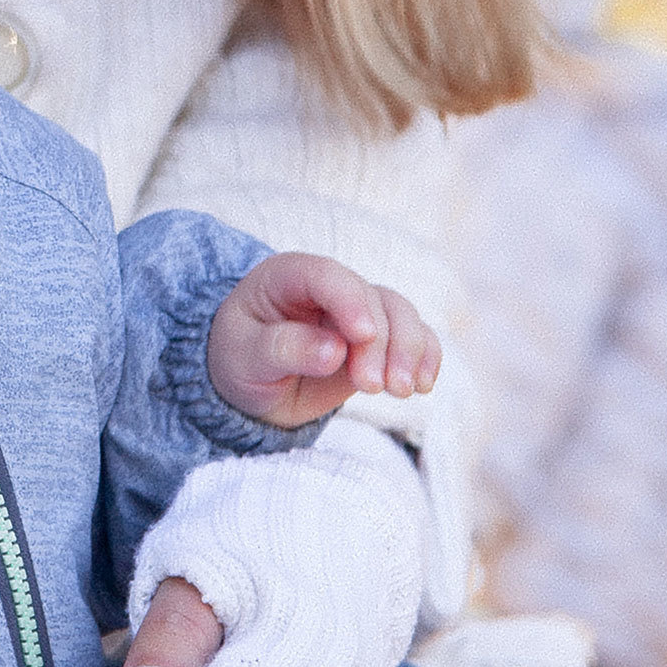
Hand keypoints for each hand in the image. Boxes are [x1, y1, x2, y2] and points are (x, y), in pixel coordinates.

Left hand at [208, 251, 439, 426]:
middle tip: (374, 387)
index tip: (362, 337)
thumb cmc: (240, 361)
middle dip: (381, 343)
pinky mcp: (380, 340)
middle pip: (370, 298)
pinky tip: (424, 385)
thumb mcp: (245, 358)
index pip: (324, 275)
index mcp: (288, 276)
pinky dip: (426, 356)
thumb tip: (334, 351)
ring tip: (401, 390)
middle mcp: (330, 287)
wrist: (251, 386)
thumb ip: (284, 349)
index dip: (349, 301)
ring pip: (400, 313)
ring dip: (409, 350)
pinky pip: (414, 336)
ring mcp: (359, 311)